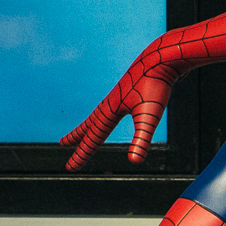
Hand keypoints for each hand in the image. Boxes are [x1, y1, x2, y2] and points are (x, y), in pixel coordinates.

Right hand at [59, 46, 176, 169]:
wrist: (163, 57)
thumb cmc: (157, 86)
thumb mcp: (150, 116)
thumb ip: (142, 139)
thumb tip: (134, 162)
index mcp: (111, 109)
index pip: (93, 137)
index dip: (81, 154)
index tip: (69, 168)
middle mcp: (112, 102)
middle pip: (90, 123)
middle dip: (77, 136)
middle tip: (62, 144)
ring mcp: (121, 95)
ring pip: (101, 114)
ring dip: (91, 124)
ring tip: (86, 130)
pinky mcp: (132, 90)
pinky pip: (115, 106)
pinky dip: (109, 113)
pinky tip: (117, 111)